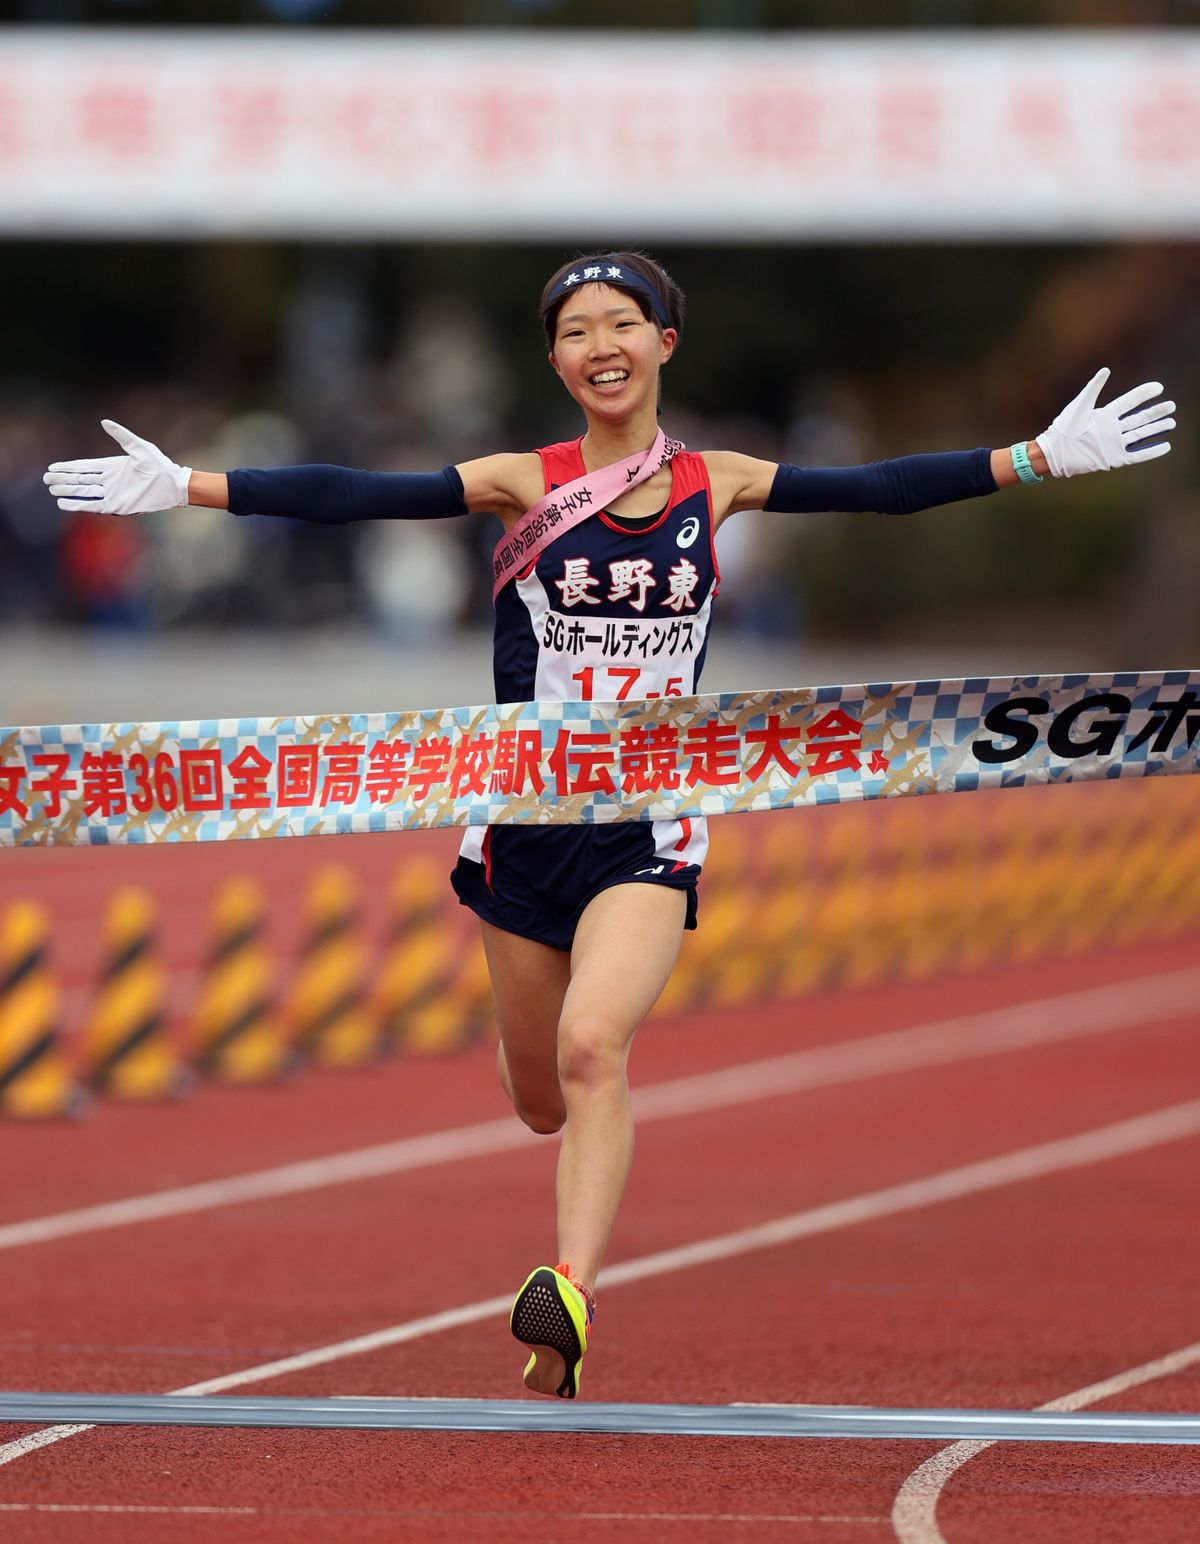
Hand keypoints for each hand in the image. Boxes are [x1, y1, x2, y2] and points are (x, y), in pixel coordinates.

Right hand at [43, 420, 191, 513]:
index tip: (53, 467)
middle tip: (46, 478)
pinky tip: (63, 503)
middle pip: (80, 479)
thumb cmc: (160, 465)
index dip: (68, 467)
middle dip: (63, 479)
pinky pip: (92, 505)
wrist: (172, 485)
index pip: (84, 467)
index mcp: (112, 466)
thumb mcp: (139, 446)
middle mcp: (109, 480)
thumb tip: (104, 422)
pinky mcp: (116, 506)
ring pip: (83, 492)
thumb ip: (122, 435)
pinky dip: (77, 504)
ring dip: (67, 491)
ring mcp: (112, 493)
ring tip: (51, 489)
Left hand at [1036, 368, 1173, 477]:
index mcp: (1105, 415)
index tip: (1158, 387)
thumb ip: (1093, 388)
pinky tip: (1165, 446)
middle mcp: (1112, 429)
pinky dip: (1151, 451)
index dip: (1143, 395)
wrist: (1054, 453)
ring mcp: (1113, 444)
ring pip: (1140, 435)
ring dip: (1156, 429)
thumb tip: (1106, 370)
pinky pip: (1137, 455)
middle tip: (1172, 406)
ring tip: (1171, 423)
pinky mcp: (1113, 459)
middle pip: (1139, 418)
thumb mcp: (1079, 406)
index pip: (1129, 402)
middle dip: (1156, 412)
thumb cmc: (1063, 428)